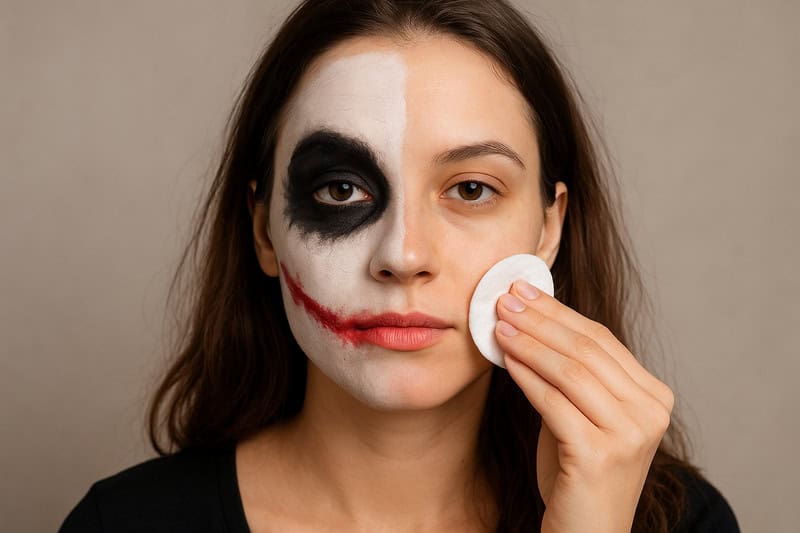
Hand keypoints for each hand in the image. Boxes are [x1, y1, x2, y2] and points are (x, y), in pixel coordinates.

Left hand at [494, 280, 673, 532]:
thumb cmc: (576, 472)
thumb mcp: (581, 413)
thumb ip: (568, 374)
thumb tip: (528, 319)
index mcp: (653, 397)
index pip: (601, 339)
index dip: (558, 311)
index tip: (524, 290)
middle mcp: (650, 413)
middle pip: (587, 349)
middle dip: (540, 318)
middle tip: (504, 298)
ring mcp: (630, 435)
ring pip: (571, 370)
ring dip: (529, 342)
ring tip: (498, 323)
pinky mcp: (599, 455)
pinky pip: (553, 402)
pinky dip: (526, 375)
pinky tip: (505, 358)